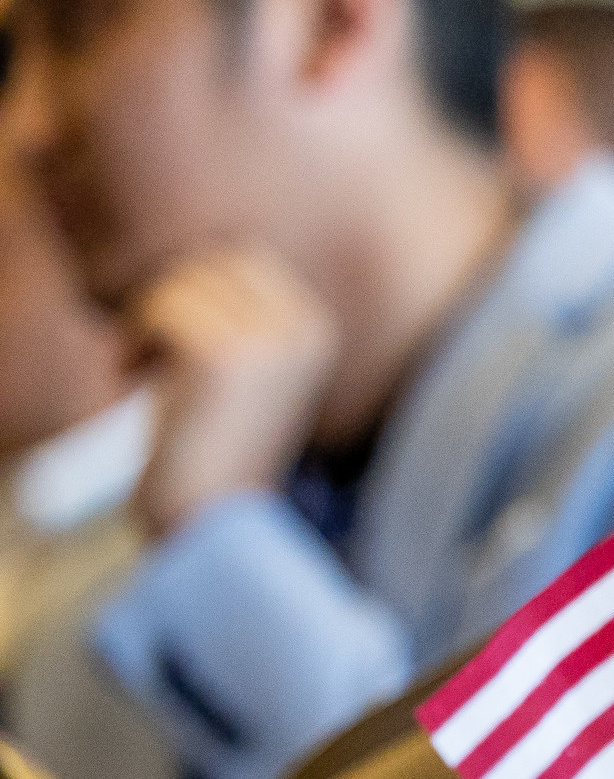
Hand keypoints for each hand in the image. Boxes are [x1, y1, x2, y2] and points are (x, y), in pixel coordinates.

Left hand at [127, 245, 336, 536]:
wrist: (216, 520)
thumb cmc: (214, 452)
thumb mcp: (241, 376)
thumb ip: (233, 319)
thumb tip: (195, 258)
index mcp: (315, 331)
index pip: (242, 260)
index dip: (194, 292)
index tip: (173, 346)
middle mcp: (302, 329)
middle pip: (211, 263)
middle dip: (169, 301)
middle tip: (150, 358)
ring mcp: (268, 341)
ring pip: (181, 283)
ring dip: (145, 323)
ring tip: (142, 373)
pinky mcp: (223, 357)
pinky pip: (159, 310)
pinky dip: (133, 343)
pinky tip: (133, 381)